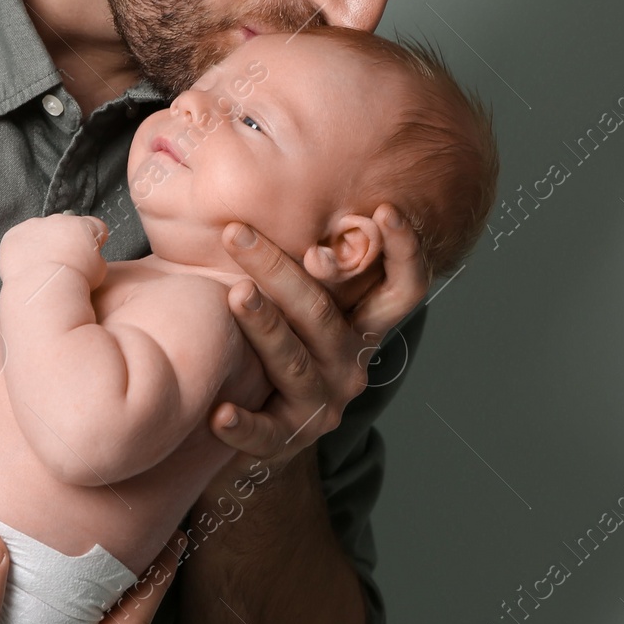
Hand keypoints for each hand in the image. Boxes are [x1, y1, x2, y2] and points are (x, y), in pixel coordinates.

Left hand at [0, 213, 108, 288]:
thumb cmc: (74, 281)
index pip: (94, 225)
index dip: (93, 239)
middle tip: (63, 263)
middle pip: (65, 226)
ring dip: (43, 244)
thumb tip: (88, 256)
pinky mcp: (15, 234)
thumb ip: (94, 257)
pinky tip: (27, 266)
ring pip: (40, 231)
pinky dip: (22, 249)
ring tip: (43, 267)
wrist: (44, 287)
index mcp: (84, 227)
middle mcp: (60, 220)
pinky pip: (19, 239)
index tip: (88, 251)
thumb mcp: (99, 270)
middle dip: (65, 240)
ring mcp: (35, 225)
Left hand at [207, 203, 426, 473]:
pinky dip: (243, 423)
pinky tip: (219, 411)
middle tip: (235, 232)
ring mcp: (321, 405)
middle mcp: (349, 363)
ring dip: (264, 326)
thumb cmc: (261, 341)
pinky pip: (265, 434)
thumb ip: (295, 259)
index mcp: (358, 325)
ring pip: (295, 362)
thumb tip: (261, 183)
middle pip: (324, 314)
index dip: (404, 251)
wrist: (252, 428)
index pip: (402, 289)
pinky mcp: (285, 441)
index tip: (385, 209)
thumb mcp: (291, 300)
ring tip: (234, 296)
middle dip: (279, 268)